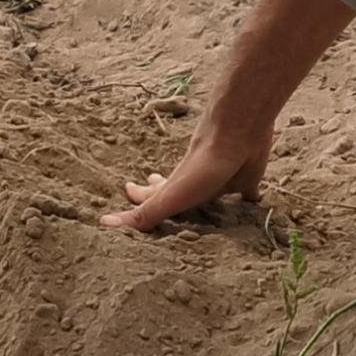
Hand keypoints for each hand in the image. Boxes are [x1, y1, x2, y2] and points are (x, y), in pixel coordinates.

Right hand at [103, 121, 270, 231]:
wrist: (239, 131)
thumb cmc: (203, 165)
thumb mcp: (169, 196)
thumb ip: (144, 214)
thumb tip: (103, 223)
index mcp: (175, 188)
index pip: (151, 198)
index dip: (138, 198)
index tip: (126, 192)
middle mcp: (195, 185)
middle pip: (177, 192)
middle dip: (165, 194)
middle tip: (150, 186)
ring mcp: (220, 182)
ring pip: (208, 195)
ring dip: (203, 200)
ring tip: (200, 203)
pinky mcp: (246, 181)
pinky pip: (247, 195)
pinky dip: (248, 201)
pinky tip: (252, 203)